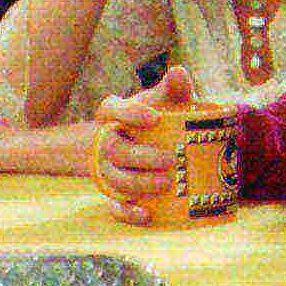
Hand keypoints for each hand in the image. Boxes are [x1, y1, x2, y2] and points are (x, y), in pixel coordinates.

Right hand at [91, 67, 195, 223]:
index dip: (130, 114)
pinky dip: (127, 213)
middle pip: (113, 150)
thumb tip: (179, 72)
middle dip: (141, 157)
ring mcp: (107, 169)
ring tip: (167, 183)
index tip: (155, 118)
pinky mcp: (113, 194)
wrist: (152, 146)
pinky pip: (112, 206)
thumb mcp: (164, 102)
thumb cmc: (160, 120)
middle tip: (170, 160)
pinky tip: (147, 214)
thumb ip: (172, 89)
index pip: (110, 110)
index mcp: (113, 114)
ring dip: (139, 184)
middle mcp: (105, 141)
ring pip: (114, 179)